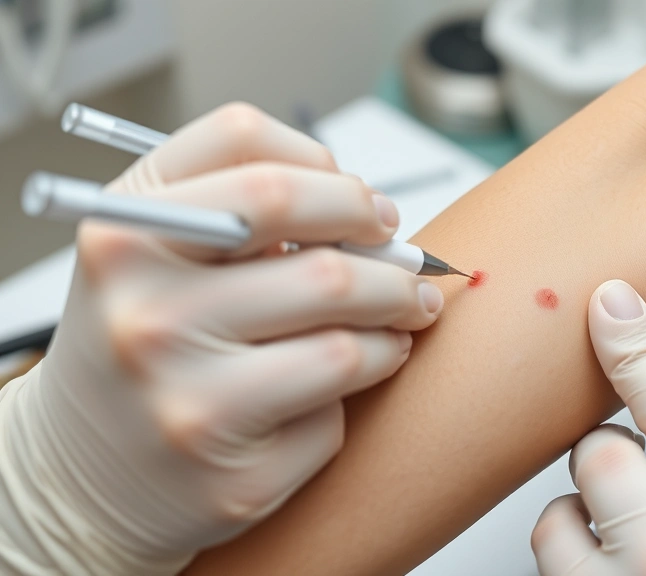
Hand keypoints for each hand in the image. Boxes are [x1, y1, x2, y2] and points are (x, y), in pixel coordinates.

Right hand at [0, 103, 444, 573]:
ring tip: (401, 318)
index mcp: (122, 235)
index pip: (247, 151)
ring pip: (346, 345)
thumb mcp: (152, 254)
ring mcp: (187, 404)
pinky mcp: (233, 480)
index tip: (367, 206)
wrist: (83, 475)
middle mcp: (144, 315)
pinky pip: (336, 414)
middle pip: (324, 265)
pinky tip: (342, 381)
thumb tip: (374, 219)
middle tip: (412, 267)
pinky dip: (359, 389)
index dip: (333, 175)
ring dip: (396, 325)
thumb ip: (243, 212)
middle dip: (394, 261)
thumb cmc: (145, 341)